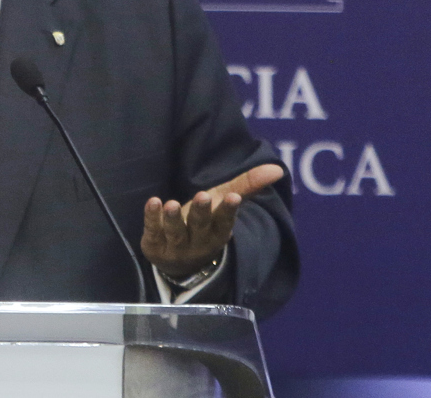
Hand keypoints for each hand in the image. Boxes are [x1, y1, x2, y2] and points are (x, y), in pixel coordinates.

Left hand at [140, 163, 284, 278]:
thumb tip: (277, 169)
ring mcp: (176, 245)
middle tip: (202, 196)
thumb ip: (247, 185)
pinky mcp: (154, 245)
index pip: (225, 222)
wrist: (178, 261)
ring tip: (171, 203)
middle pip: (200, 226)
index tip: (233, 197)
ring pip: (175, 233)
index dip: (228, 210)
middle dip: (201, 212)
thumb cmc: (204, 223)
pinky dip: (152, 218)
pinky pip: (153, 231)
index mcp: (218, 231)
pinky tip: (153, 202)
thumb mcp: (222, 202)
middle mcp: (199, 241)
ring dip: (174, 218)